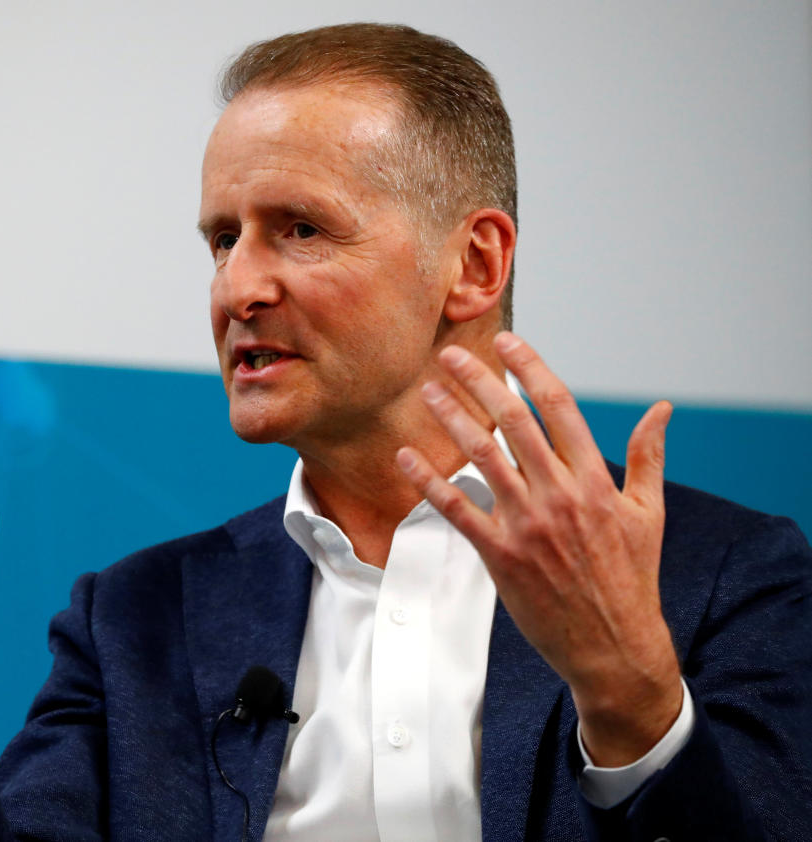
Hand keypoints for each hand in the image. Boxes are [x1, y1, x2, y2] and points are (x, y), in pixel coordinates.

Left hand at [396, 332, 681, 765]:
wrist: (615, 646)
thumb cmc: (632, 578)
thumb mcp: (649, 513)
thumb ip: (647, 456)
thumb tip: (661, 409)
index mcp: (596, 480)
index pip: (559, 407)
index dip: (530, 369)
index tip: (507, 343)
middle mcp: (560, 495)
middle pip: (513, 422)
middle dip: (479, 381)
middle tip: (451, 355)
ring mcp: (528, 525)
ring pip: (481, 457)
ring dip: (450, 419)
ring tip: (427, 392)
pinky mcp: (501, 556)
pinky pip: (457, 509)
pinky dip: (429, 481)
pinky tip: (407, 458)